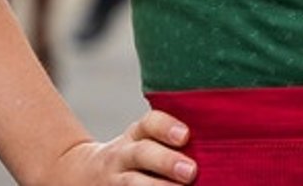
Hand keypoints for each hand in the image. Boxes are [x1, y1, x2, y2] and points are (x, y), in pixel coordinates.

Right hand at [42, 111, 194, 184]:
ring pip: (133, 184)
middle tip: (192, 172)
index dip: (166, 127)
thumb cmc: (136, 154)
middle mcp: (123, 156)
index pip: (148, 124)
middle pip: (142, 154)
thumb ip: (173, 137)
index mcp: (136, 135)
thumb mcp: (144, 140)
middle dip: (166, 162)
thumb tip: (221, 137)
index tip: (186, 136)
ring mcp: (116, 180)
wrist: (81, 176)